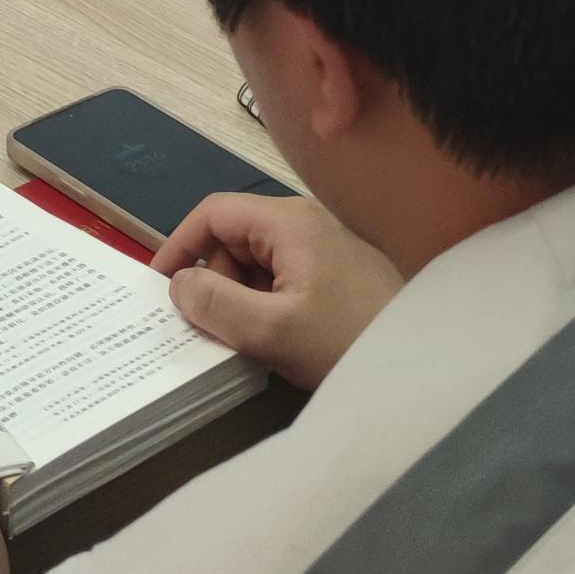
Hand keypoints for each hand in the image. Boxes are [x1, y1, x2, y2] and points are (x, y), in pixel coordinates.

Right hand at [152, 191, 404, 390]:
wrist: (416, 361)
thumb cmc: (344, 339)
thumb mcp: (272, 330)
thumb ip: (217, 304)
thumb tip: (178, 283)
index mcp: (288, 221)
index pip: (214, 213)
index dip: (179, 245)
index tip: (158, 288)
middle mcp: (304, 223)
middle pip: (233, 237)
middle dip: (212, 279)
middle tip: (206, 327)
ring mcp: (321, 248)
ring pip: (255, 262)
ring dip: (237, 297)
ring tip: (240, 340)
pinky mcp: (332, 274)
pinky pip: (279, 279)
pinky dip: (261, 304)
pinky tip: (266, 340)